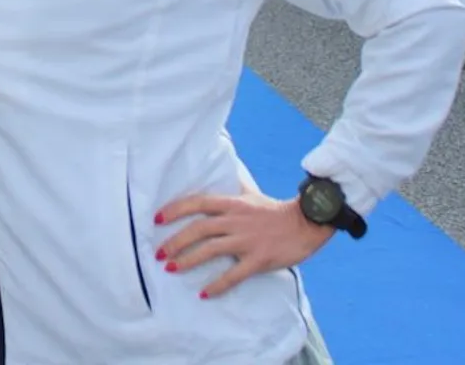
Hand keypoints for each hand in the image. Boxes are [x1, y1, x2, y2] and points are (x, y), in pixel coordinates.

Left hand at [153, 188, 332, 298]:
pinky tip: (204, 293)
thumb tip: (220, 173)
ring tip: (171, 269)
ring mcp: (247, 240)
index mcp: (232, 203)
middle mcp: (236, 220)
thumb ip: (233, 187)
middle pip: (198, 228)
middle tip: (159, 253)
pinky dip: (217, 285)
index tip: (157, 219)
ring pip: (211, 249)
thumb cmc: (275, 210)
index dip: (175, 210)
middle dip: (175, 240)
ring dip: (187, 260)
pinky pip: (234, 275)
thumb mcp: (251, 194)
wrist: (307, 223)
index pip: (197, 202)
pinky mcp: (259, 259)